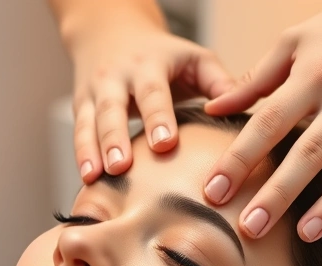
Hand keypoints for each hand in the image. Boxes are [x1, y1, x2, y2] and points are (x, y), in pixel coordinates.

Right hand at [68, 24, 233, 182]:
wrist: (111, 32)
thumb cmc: (164, 55)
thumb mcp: (194, 58)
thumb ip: (219, 82)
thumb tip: (242, 108)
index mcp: (149, 65)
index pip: (153, 93)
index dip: (158, 118)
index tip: (165, 144)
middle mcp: (117, 76)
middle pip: (113, 108)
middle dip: (116, 138)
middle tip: (122, 166)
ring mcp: (95, 92)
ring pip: (90, 122)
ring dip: (92, 150)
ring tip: (96, 177)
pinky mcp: (82, 107)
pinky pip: (79, 132)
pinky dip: (81, 155)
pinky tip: (87, 178)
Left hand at [202, 0, 321, 241]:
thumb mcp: (301, 39)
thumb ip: (259, 77)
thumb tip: (215, 107)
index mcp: (306, 69)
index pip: (263, 118)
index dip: (236, 155)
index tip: (211, 188)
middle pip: (287, 143)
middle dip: (257, 184)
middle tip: (231, 223)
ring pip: (320, 160)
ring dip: (288, 198)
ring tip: (259, 231)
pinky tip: (313, 230)